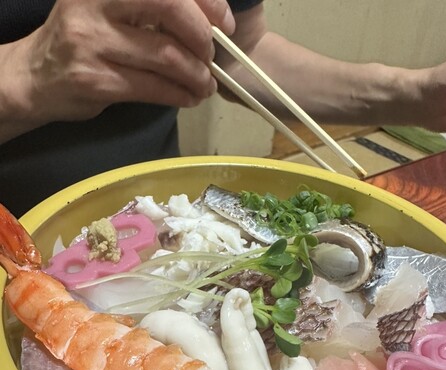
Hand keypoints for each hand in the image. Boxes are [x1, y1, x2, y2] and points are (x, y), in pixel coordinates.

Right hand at [0, 0, 234, 137]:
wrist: (34, 77)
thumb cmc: (81, 41)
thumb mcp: (107, 9)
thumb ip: (147, 9)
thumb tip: (205, 19)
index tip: (224, 21)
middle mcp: (95, 3)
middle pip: (168, 6)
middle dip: (201, 34)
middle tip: (211, 57)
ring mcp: (92, 41)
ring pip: (164, 55)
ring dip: (195, 74)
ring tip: (204, 84)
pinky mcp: (95, 80)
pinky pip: (151, 87)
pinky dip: (178, 94)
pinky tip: (187, 97)